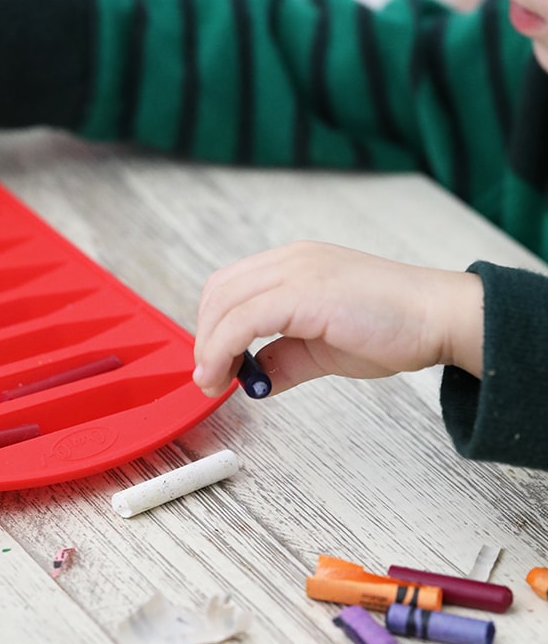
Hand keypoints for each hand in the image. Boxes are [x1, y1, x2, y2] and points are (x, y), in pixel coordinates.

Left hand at [193, 241, 483, 396]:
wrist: (439, 318)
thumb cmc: (395, 327)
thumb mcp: (323, 347)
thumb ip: (284, 358)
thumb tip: (254, 378)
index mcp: (294, 264)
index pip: (229, 287)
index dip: (211, 327)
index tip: (212, 364)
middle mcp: (291, 260)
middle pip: (218, 293)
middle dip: (204, 339)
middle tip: (209, 378)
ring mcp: (297, 271)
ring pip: (224, 305)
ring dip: (209, 349)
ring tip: (215, 382)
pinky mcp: (304, 292)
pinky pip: (243, 320)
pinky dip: (224, 349)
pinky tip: (230, 376)